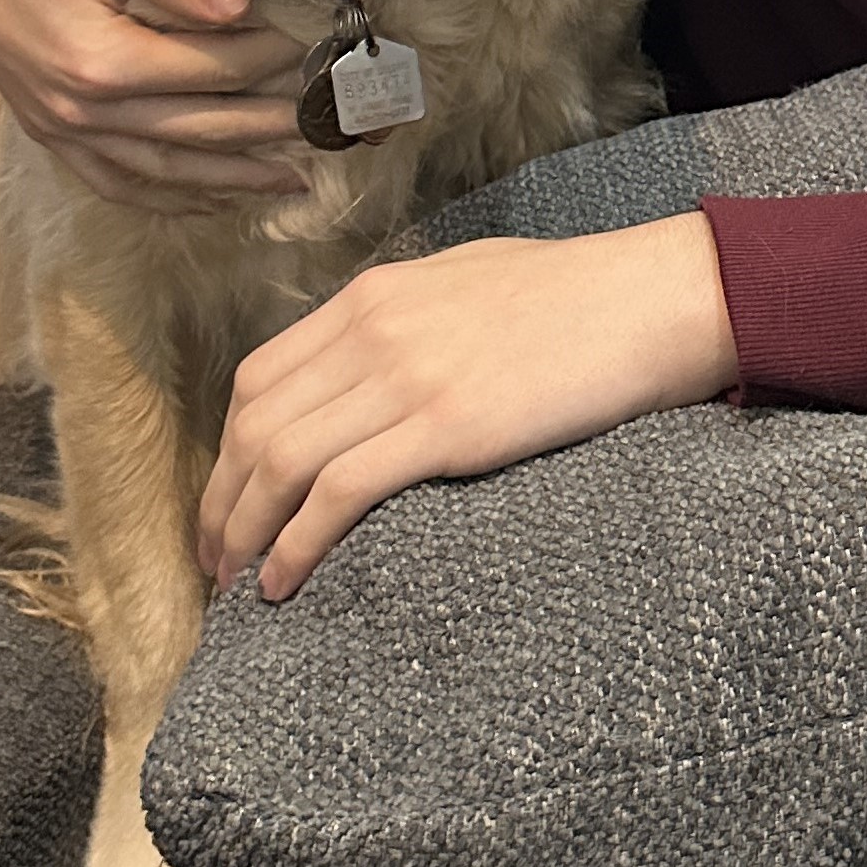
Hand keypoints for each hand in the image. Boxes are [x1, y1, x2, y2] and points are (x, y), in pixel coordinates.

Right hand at [0, 0, 309, 211]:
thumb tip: (241, 9)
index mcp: (100, 58)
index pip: (212, 68)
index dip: (271, 58)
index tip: (316, 47)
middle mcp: (83, 110)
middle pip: (200, 128)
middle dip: (272, 127)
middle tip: (330, 123)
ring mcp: (65, 131)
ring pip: (167, 170)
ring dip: (235, 179)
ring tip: (296, 180)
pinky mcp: (52, 135)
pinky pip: (120, 184)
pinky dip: (171, 197)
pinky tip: (213, 200)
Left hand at [199, 213, 740, 598]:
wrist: (650, 298)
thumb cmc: (576, 294)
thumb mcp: (465, 281)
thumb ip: (404, 320)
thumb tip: (367, 368)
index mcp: (374, 296)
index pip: (260, 378)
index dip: (229, 450)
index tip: (228, 500)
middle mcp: (372, 331)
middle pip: (255, 426)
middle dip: (221, 503)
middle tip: (216, 561)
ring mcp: (406, 377)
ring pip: (281, 461)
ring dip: (245, 532)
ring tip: (239, 585)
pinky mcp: (446, 426)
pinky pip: (338, 491)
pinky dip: (297, 543)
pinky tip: (285, 580)